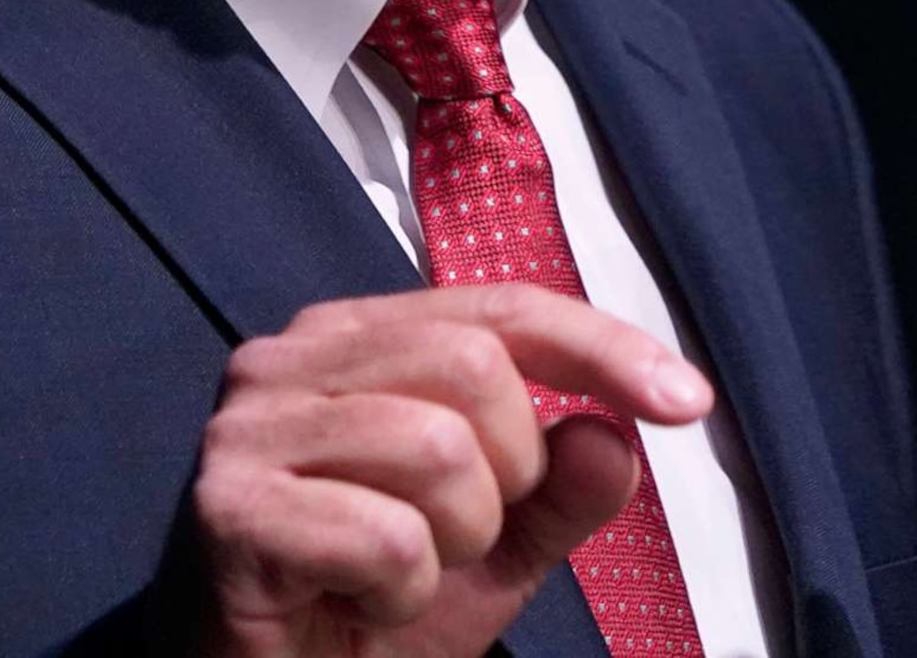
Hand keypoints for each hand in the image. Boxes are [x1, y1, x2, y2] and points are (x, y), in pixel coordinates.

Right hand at [167, 283, 714, 657]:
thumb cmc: (362, 608)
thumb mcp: (493, 550)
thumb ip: (560, 488)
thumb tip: (622, 431)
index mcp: (357, 338)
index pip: (504, 309)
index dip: (605, 347)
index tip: (690, 401)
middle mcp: (292, 356)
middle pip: (479, 370)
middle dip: (509, 477)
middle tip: (462, 540)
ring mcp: (248, 426)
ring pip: (437, 448)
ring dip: (456, 543)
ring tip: (406, 575)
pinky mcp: (227, 507)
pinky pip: (385, 536)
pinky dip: (403, 590)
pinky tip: (357, 604)